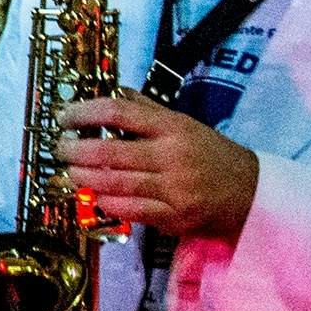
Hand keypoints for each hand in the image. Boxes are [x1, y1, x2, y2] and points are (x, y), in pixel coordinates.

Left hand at [57, 92, 260, 242]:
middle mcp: (172, 156)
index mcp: (173, 127)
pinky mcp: (173, 217)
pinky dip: (104, 202)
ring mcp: (173, 189)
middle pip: (109, 151)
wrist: (250, 193)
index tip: (64, 116)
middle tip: (60, 148)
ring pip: (114, 183)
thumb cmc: (209, 154)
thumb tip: (111, 92)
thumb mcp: (183, 123)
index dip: (84, 112)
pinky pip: (128, 211)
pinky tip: (94, 195)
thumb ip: (146, 109)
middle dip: (75, 150)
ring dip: (83, 178)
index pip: (119, 112)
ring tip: (70, 172)